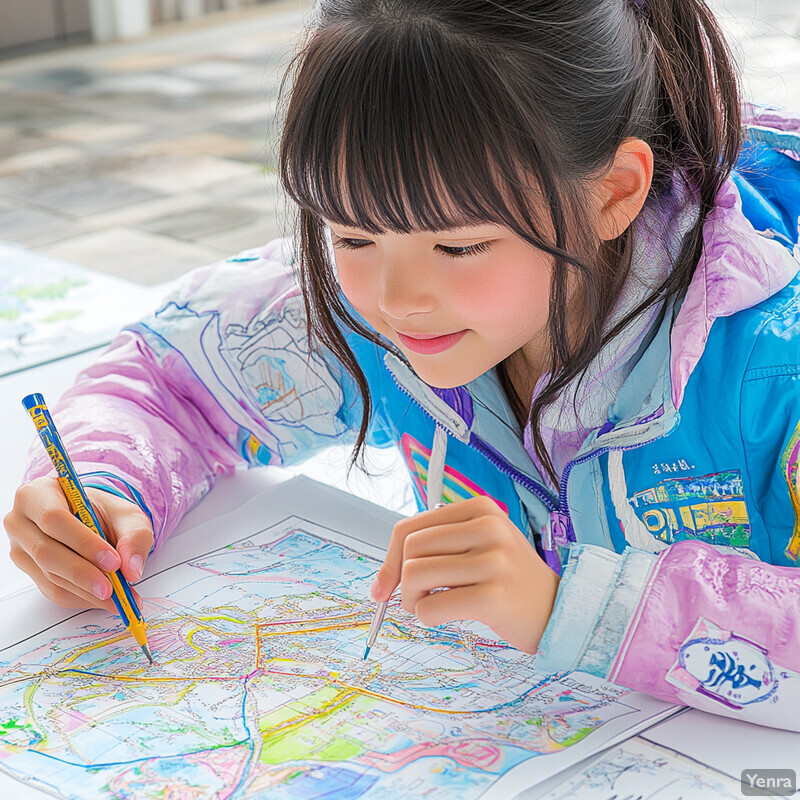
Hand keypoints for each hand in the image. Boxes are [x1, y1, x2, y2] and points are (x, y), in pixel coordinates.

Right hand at [3, 476, 153, 611]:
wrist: (91, 519)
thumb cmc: (103, 511)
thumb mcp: (127, 514)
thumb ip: (135, 536)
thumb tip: (132, 569)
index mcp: (38, 494)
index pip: (53, 518)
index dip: (83, 542)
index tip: (112, 560)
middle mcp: (21, 521)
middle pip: (47, 552)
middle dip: (83, 573)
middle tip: (114, 587)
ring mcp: (20, 549)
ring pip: (50, 576)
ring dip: (86, 591)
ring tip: (118, 597)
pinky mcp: (29, 572)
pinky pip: (54, 591)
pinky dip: (82, 598)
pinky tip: (105, 599)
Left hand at [371, 496, 558, 652]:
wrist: (559, 610)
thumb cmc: (508, 580)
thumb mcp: (478, 546)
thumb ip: (435, 549)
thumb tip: (381, 579)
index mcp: (480, 508)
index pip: (410, 528)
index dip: (389, 559)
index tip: (383, 585)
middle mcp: (488, 527)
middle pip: (410, 550)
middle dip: (401, 581)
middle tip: (416, 599)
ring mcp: (493, 560)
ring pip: (415, 576)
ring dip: (412, 601)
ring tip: (430, 607)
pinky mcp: (494, 596)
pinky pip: (431, 607)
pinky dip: (427, 618)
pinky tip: (444, 617)